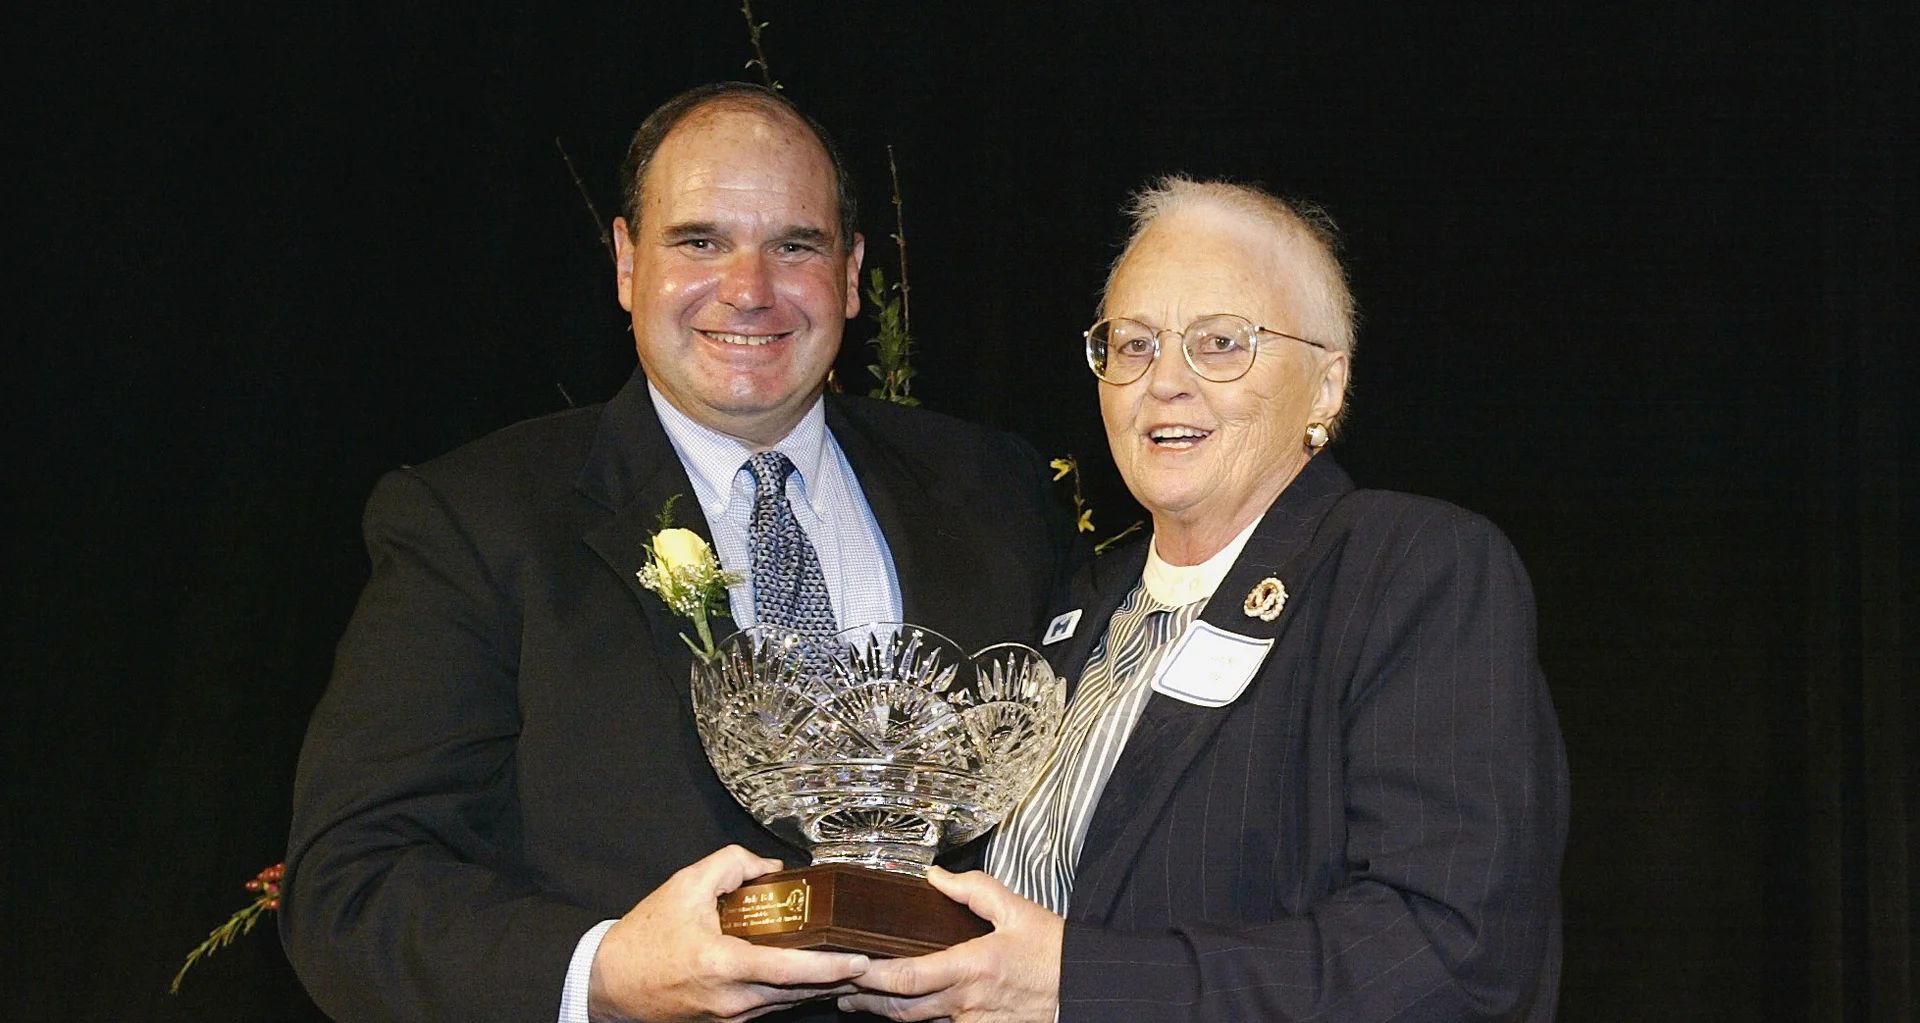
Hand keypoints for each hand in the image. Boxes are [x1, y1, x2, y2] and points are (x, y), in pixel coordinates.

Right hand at [588, 845, 870, 1021]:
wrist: (608, 985)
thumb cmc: (644, 939)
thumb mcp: (685, 887)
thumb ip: (731, 866)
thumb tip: (770, 867)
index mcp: (724, 966)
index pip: (790, 971)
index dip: (830, 968)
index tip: (860, 959)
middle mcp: (732, 999)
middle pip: (800, 992)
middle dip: (839, 978)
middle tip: (872, 961)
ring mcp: (731, 1017)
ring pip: (788, 1002)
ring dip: (820, 986)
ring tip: (852, 967)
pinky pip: (770, 1006)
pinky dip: (794, 991)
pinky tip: (811, 975)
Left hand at [838, 867, 1061, 1022]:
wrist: (1085, 989)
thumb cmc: (1056, 953)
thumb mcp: (1016, 910)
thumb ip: (973, 889)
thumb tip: (937, 876)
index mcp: (972, 967)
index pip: (908, 977)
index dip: (872, 976)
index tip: (849, 965)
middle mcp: (967, 1001)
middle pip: (901, 1009)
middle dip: (864, 1000)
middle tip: (838, 987)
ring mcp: (973, 1022)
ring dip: (885, 1012)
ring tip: (859, 999)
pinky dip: (917, 1019)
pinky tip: (905, 1008)